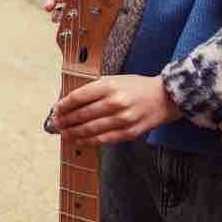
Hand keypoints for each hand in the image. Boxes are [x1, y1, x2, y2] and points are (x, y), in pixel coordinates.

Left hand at [50, 73, 179, 144]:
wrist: (165, 98)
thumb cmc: (136, 87)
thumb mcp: (114, 80)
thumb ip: (94, 90)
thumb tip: (70, 103)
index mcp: (109, 86)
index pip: (79, 97)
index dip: (64, 105)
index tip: (56, 109)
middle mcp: (115, 102)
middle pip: (82, 114)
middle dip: (66, 120)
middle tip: (56, 124)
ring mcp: (123, 119)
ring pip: (91, 129)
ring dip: (74, 132)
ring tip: (64, 133)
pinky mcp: (129, 132)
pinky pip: (104, 139)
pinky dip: (89, 141)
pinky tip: (80, 140)